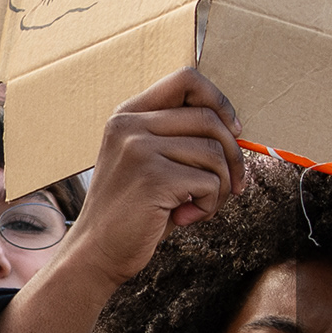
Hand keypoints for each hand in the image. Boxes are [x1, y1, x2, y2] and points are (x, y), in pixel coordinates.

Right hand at [0, 67, 242, 332]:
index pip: (186, 78)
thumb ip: (179, 138)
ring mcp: (139, 149)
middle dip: (233, 155)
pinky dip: (209, 205)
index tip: (232, 131)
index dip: (219, 101)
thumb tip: (236, 130)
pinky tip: (186, 218)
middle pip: (210, 118)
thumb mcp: (149, 162)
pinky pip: (209, 182)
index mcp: (128, 114)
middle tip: (232, 186)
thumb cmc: (132, 212)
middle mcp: (130, 125)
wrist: (95, 253)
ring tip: (198, 207)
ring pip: (215, 152)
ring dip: (220, 186)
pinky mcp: (152, 178)